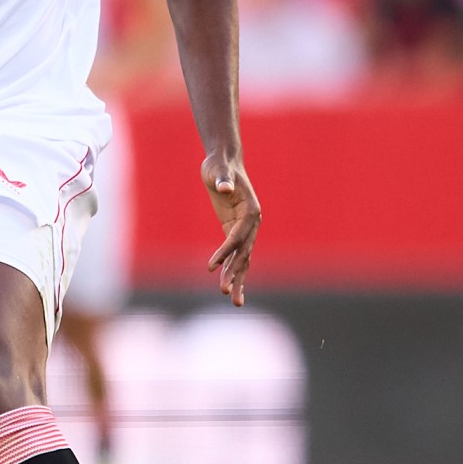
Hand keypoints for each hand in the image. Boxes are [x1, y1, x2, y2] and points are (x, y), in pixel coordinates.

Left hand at [201, 149, 261, 305]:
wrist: (224, 161)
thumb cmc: (220, 166)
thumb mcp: (218, 171)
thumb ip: (222, 179)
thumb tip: (225, 186)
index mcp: (251, 211)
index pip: (237, 237)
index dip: (224, 252)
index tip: (210, 267)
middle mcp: (252, 224)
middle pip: (243, 253)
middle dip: (234, 274)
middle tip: (225, 293)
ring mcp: (245, 229)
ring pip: (243, 259)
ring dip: (237, 279)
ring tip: (234, 301)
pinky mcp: (234, 231)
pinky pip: (235, 255)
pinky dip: (232, 269)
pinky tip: (229, 286)